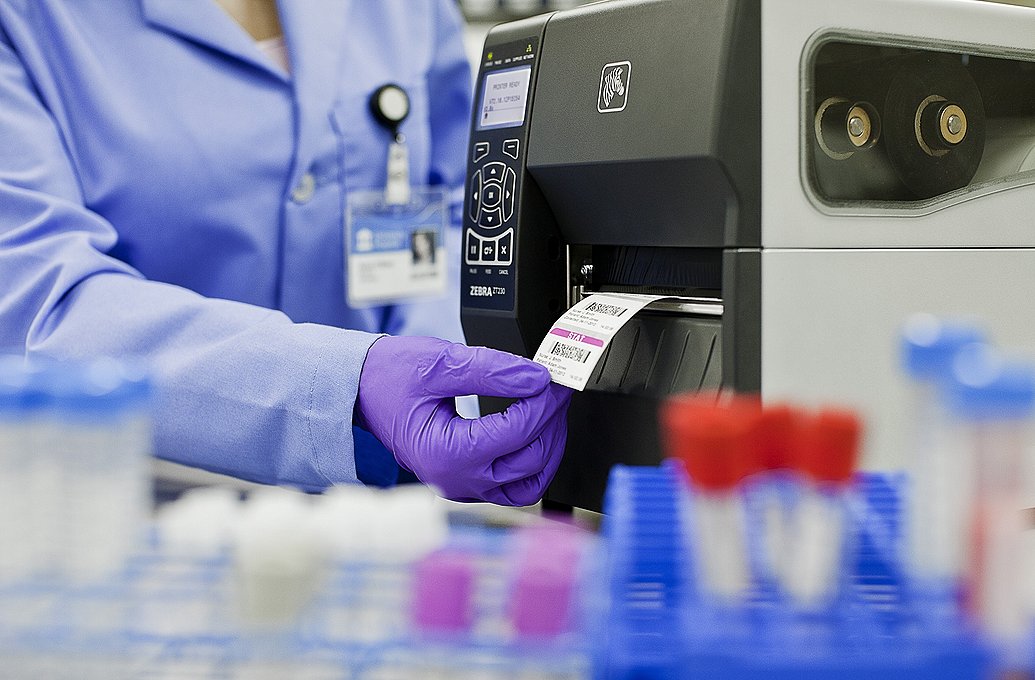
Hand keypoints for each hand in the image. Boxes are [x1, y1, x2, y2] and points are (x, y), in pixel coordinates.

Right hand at [355, 336, 571, 504]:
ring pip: (528, 483)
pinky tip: (535, 432)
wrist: (362, 392)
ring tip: (549, 411)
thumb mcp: (440, 363)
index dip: (544, 402)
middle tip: (556, 388)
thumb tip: (536, 378)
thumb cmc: (389, 378)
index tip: (554, 377)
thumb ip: (491, 370)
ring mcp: (462, 487)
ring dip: (547, 448)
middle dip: (551, 421)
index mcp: (445, 453)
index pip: (517, 432)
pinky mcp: (466, 483)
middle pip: (531, 461)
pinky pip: (512, 486)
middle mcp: (455, 479)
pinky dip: (531, 462)